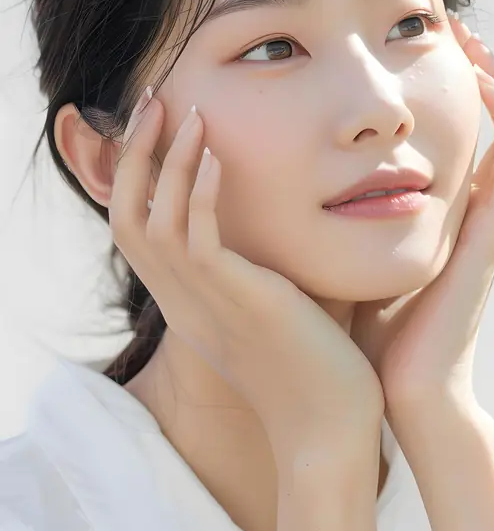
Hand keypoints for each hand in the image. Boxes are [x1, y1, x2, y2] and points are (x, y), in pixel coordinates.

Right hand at [109, 91, 383, 474]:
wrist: (332, 430)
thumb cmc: (320, 368)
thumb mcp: (280, 305)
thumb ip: (270, 262)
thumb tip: (296, 213)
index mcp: (187, 302)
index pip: (136, 229)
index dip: (139, 175)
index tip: (162, 125)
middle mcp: (182, 301)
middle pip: (125, 216)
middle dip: (136, 155)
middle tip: (156, 100)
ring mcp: (203, 303)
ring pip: (152, 219)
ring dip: (166, 160)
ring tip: (187, 111)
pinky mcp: (237, 302)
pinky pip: (196, 238)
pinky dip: (199, 191)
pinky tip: (216, 153)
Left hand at [350, 18, 493, 436]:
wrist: (399, 394)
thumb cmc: (369, 336)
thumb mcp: (352, 259)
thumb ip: (337, 223)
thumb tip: (288, 184)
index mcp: (442, 217)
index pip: (461, 136)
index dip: (450, 90)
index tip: (419, 43)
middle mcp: (472, 213)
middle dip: (482, 70)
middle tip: (455, 23)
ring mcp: (489, 223)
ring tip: (474, 39)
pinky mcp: (492, 235)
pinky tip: (484, 84)